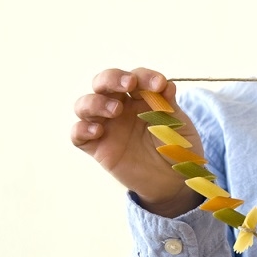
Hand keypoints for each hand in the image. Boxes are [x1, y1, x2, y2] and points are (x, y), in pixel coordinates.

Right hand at [71, 68, 204, 216]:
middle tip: (129, 84)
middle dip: (113, 78)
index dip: (145, 76)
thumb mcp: (178, 124)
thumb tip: (166, 84)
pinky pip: (78, 134)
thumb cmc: (176, 147)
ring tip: (115, 110)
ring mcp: (106, 125)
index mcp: (140, 97)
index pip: (135, 77)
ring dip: (97, 102)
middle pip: (103, 82)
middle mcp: (120, 107)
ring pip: (85, 104)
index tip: (159, 85)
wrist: (173, 180)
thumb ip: (169, 105)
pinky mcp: (97, 146)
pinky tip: (98, 131)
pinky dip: (82, 129)